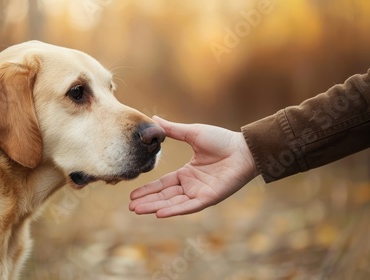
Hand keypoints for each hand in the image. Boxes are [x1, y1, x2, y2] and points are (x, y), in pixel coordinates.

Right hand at [129, 116, 258, 217]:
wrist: (244, 148)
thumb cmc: (222, 140)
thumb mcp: (192, 133)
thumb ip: (173, 130)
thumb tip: (154, 118)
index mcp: (187, 173)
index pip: (163, 184)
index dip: (148, 190)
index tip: (132, 194)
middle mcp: (191, 185)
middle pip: (164, 196)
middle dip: (147, 201)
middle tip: (130, 207)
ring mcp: (199, 193)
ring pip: (173, 203)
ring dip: (155, 207)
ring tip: (137, 210)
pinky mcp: (209, 198)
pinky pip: (188, 206)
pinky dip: (174, 210)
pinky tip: (159, 213)